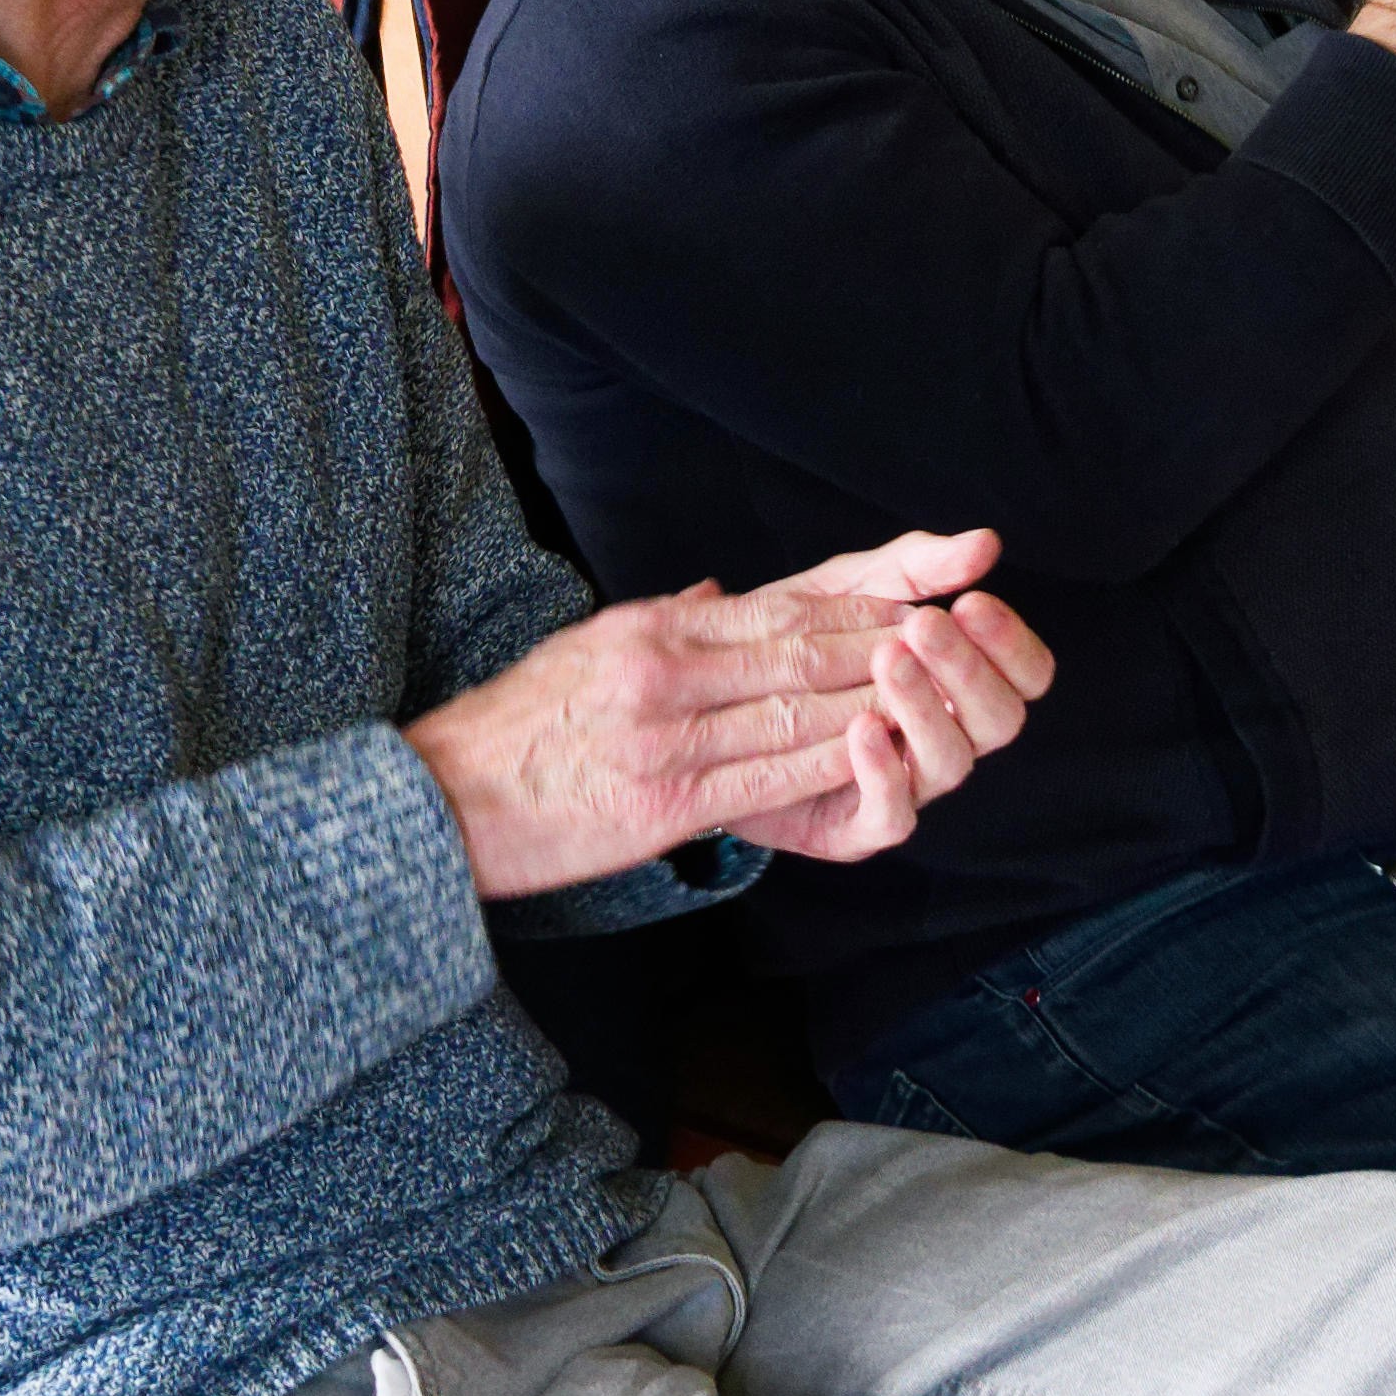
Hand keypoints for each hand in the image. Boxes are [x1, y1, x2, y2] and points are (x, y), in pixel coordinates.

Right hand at [402, 529, 1052, 895]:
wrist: (446, 800)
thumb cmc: (521, 725)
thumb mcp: (588, 646)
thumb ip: (663, 619)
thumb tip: (719, 590)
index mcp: (652, 629)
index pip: (779, 608)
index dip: (859, 605)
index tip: (916, 602)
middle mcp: (664, 671)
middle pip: (801, 650)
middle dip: (883, 643)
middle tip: (949, 637)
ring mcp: (666, 738)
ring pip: (795, 711)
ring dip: (873, 701)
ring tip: (932, 692)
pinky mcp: (662, 805)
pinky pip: (767, 779)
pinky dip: (830, 764)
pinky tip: (875, 756)